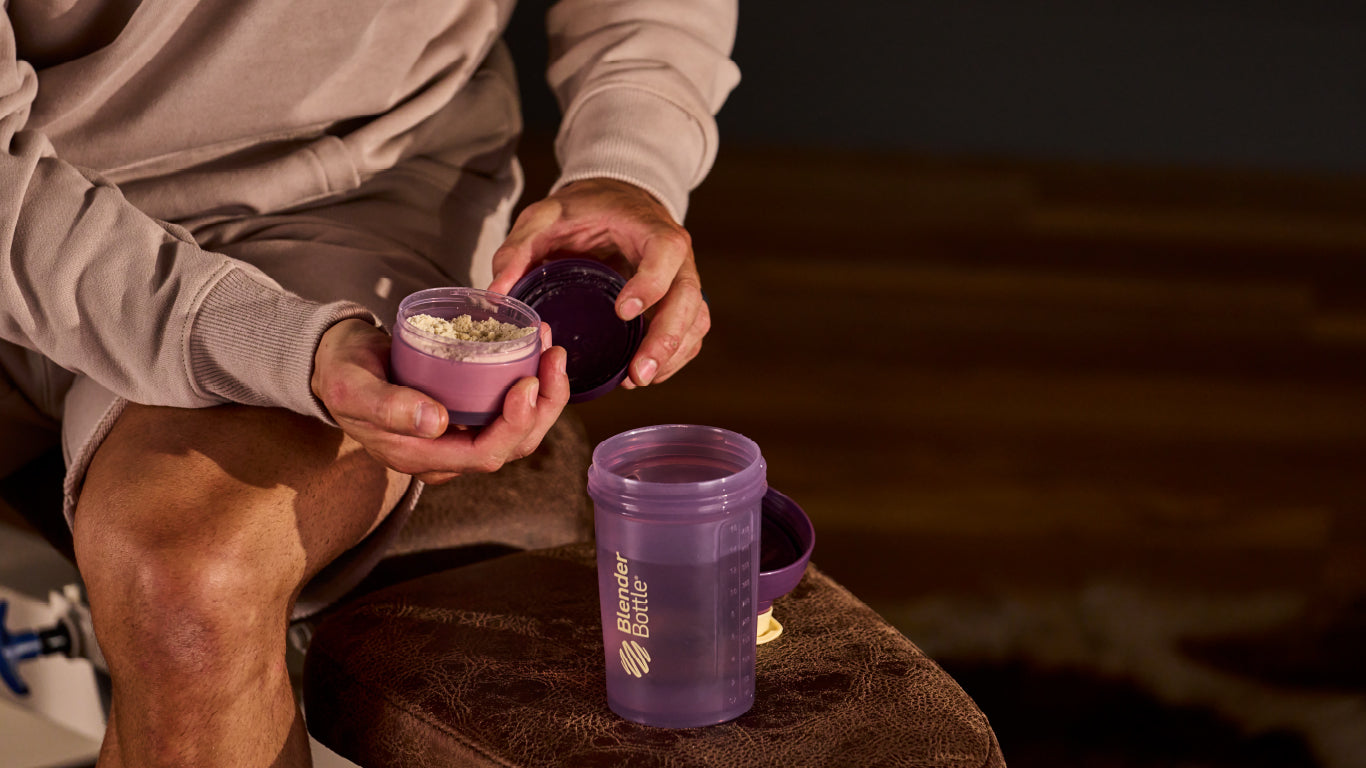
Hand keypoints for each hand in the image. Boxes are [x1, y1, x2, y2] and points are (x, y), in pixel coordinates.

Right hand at [311, 318, 569, 483]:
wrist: (335, 362)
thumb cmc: (340, 375)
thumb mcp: (351, 387)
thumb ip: (386, 407)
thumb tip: (435, 423)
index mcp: (420, 457)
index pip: (484, 455)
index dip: (514, 425)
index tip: (528, 382)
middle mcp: (446, 454)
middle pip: (513, 446)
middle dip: (543, 406)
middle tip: (553, 357)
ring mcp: (458, 435)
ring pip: (518, 429)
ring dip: (544, 394)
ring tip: (551, 349)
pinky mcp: (466, 413)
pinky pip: (507, 408)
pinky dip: (529, 383)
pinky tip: (536, 350)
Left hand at [487, 178, 708, 386]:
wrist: (616, 199)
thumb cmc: (584, 208)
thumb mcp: (546, 216)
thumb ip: (520, 246)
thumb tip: (496, 291)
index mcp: (649, 228)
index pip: (665, 254)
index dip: (651, 284)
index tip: (623, 312)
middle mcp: (677, 256)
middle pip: (689, 298)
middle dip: (666, 339)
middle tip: (637, 373)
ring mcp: (682, 279)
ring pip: (696, 320)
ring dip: (673, 355)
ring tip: (638, 380)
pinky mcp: (679, 300)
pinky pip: (692, 331)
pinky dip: (676, 357)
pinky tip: (646, 375)